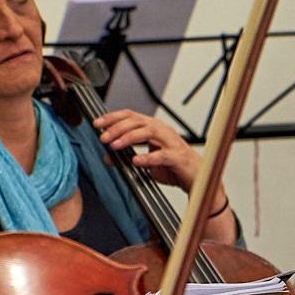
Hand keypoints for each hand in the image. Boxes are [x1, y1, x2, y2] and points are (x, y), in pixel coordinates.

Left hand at [92, 109, 216, 199]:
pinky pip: (161, 155)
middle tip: (103, 137)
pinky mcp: (178, 157)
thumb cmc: (173, 166)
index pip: (130, 116)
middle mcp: (162, 130)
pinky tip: (136, 161)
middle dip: (117, 128)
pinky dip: (148, 158)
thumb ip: (127, 157)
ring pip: (148, 132)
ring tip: (115, 146)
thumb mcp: (146, 161)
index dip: (113, 118)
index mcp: (154, 127)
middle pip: (137, 121)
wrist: (197, 178)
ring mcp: (171, 142)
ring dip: (129, 138)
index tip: (97, 124)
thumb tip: (107, 157)